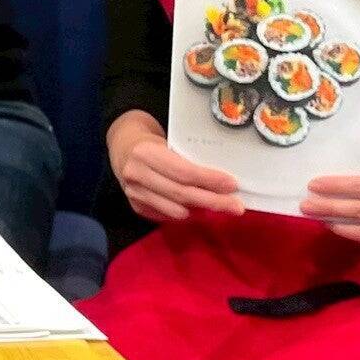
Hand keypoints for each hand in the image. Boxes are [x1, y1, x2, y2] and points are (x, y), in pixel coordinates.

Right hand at [109, 114, 243, 222]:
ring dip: (200, 209)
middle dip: (213, 201)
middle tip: (237, 206)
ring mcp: (134, 193)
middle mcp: (136, 175)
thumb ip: (187, 160)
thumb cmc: (153, 143)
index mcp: (146, 153)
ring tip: (216, 203)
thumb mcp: (167, 143)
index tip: (232, 185)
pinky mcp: (135, 206)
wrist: (122, 147)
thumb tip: (221, 182)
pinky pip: (167, 216)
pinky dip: (184, 212)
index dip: (210, 180)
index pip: (183, 172)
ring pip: (175, 210)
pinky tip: (193, 205)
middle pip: (182, 195)